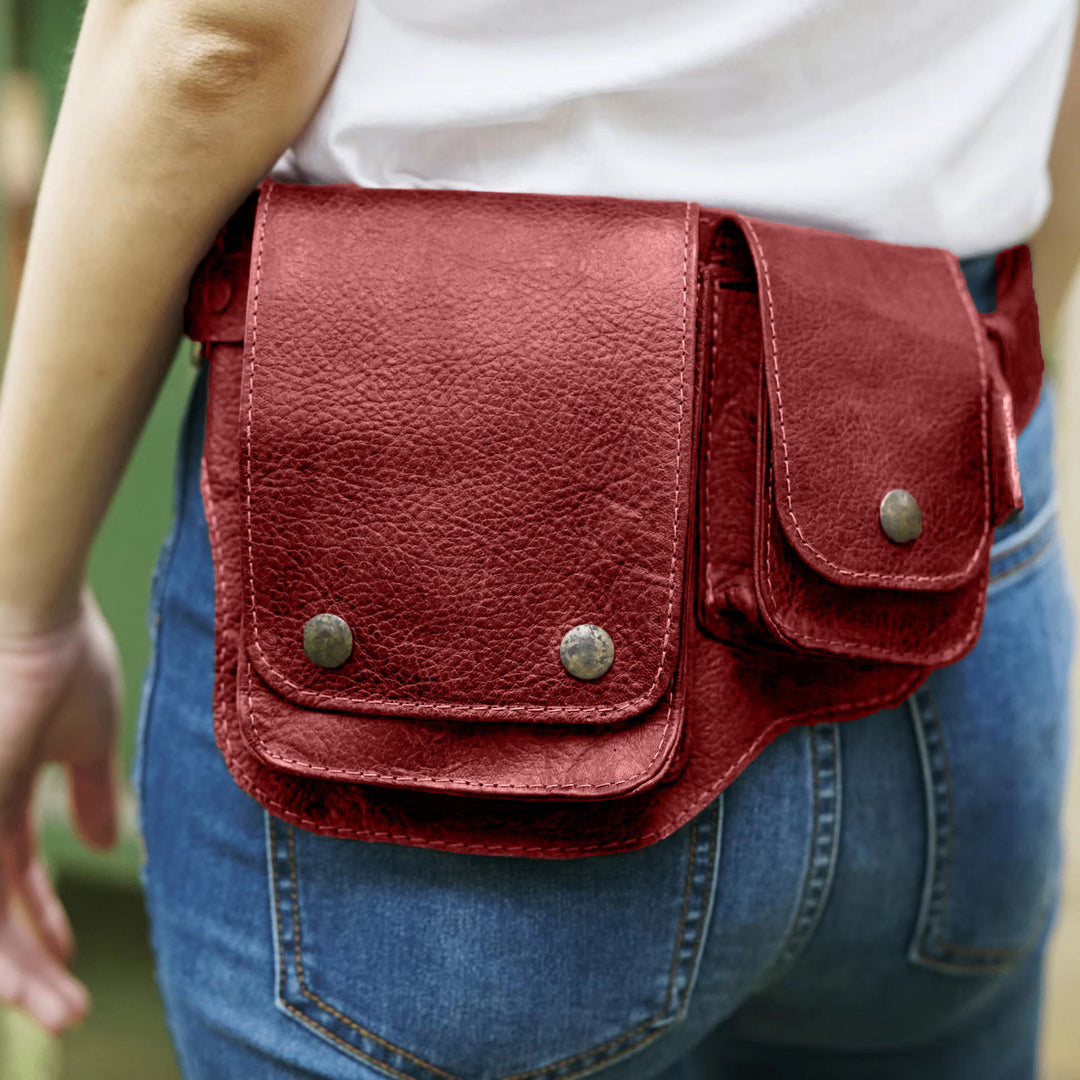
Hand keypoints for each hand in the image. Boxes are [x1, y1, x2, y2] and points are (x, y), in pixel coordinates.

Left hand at [0, 586, 121, 1032]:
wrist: (23, 607)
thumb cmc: (60, 656)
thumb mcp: (88, 737)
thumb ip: (91, 790)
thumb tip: (102, 842)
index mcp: (2, 793)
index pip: (11, 878)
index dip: (41, 917)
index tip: (70, 951)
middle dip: (29, 963)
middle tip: (72, 1008)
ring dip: (17, 972)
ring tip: (63, 1009)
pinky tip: (26, 982)